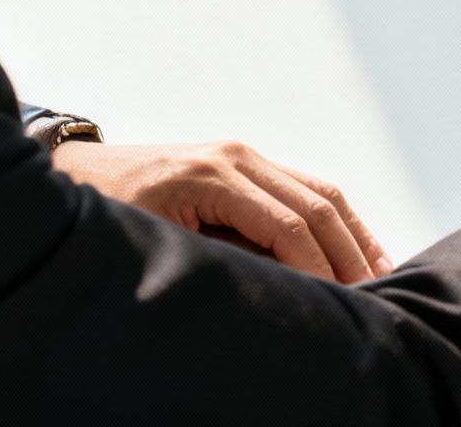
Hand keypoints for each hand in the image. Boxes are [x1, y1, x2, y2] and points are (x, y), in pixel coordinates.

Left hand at [52, 140, 392, 283]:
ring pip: (322, 193)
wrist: (77, 176)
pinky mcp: (248, 163)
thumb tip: (277, 291)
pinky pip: (308, 188)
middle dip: (349, 255)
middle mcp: (237, 156)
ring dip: (355, 236)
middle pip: (316, 205)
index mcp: (211, 174)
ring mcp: (245, 155)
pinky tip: (360, 249)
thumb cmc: (107, 217)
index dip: (316, 268)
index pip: (286, 224)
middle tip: (375, 298)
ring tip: (383, 277)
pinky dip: (338, 221)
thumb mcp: (155, 244)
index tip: (338, 306)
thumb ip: (216, 262)